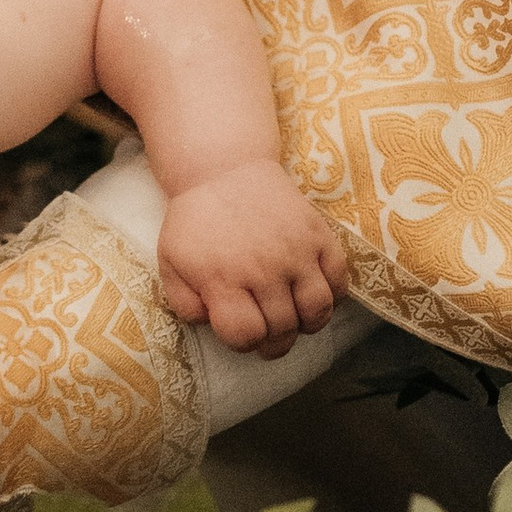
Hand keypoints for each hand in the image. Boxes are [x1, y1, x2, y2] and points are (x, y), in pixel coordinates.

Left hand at [156, 167, 348, 355]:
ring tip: (295, 319)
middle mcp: (262, 268)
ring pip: (317, 311)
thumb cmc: (196, 220)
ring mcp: (295, 251)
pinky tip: (312, 292)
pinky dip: (333, 296)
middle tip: (270, 338)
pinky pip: (339, 281)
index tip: (242, 334)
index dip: (244, 344)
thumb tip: (212, 324)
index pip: (245, 335)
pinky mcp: (318, 235)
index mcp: (222, 277)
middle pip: (283, 329)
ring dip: (308, 325)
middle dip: (275, 343)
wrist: (224, 167)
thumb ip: (184, 303)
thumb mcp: (171, 261)